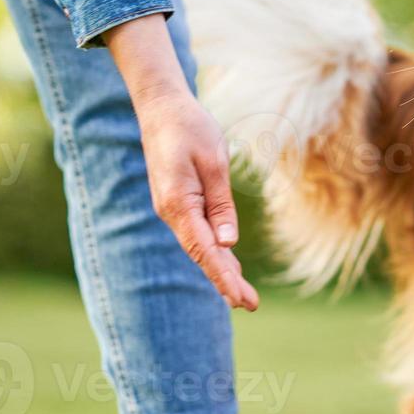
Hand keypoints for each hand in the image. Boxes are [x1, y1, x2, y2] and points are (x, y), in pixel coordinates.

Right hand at [136, 91, 259, 310]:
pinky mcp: (180, 203)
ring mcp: (174, 209)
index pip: (204, 249)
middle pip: (202, 254)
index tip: (239, 298)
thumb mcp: (214, 163)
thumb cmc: (190, 129)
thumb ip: (221, 205)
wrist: (162, 108)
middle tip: (251, 305)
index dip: (223, 276)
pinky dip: (215, 252)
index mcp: (178, 204)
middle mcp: (172, 212)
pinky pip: (199, 233)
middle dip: (226, 281)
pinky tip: (230, 267)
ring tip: (244, 297)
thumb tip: (227, 243)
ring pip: (201, 247)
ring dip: (222, 270)